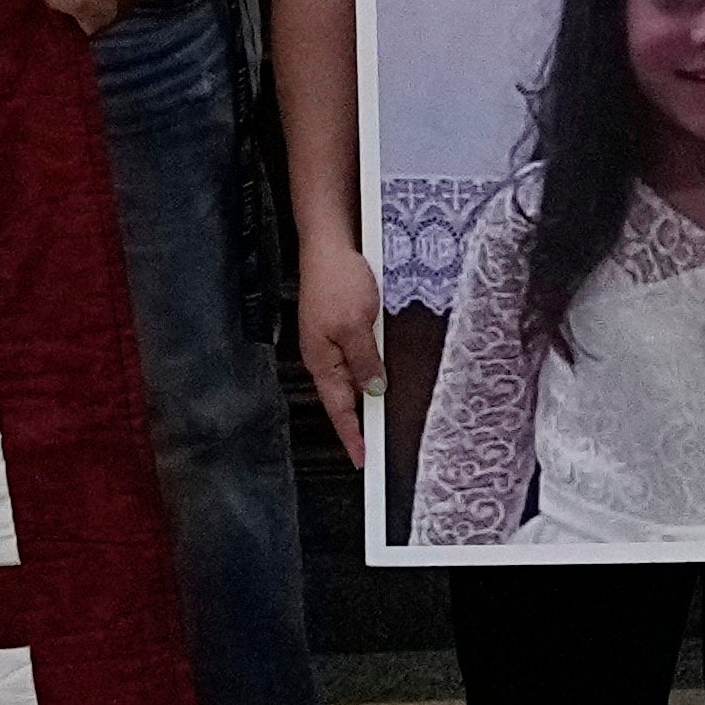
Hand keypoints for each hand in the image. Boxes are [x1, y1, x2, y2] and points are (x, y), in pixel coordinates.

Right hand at [291, 230, 380, 458]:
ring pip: (353, 377)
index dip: (351, 436)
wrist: (330, 244)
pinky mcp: (341, 325)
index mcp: (322, 360)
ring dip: (368, 394)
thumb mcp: (357, 326)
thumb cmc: (337, 280)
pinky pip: (357, 356)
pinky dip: (369, 369)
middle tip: (376, 447)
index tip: (362, 460)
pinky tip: (382, 373)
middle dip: (359, 422)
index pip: (338, 409)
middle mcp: (324, 355)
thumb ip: (365, 361)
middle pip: (344, 397)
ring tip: (382, 418)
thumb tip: (374, 390)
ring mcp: (332, 340)